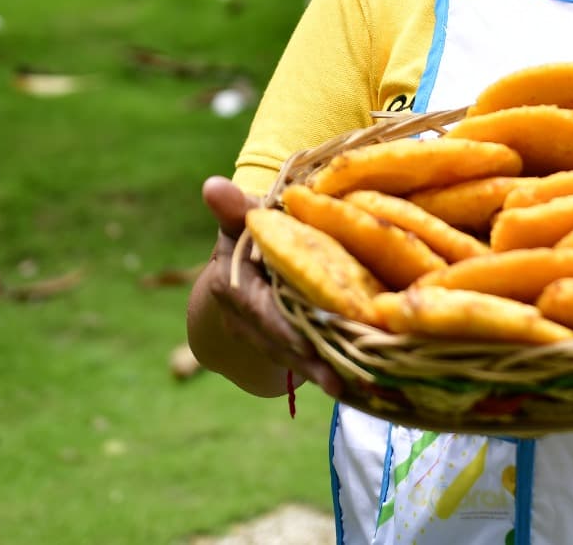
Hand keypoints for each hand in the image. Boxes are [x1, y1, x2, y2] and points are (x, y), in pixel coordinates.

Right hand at [190, 176, 343, 399]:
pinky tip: (361, 386)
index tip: (312, 346)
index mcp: (234, 288)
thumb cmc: (248, 236)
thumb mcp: (240, 222)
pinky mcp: (284, 349)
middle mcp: (246, 321)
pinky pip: (307, 363)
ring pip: (296, 359)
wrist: (239, 271)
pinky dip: (331, 372)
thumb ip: (234, 209)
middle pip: (283, 344)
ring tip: (357, 387)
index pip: (263, 313)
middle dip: (312, 362)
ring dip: (324, 373)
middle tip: (343, 380)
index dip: (287, 330)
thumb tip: (212, 184)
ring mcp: (263, 339)